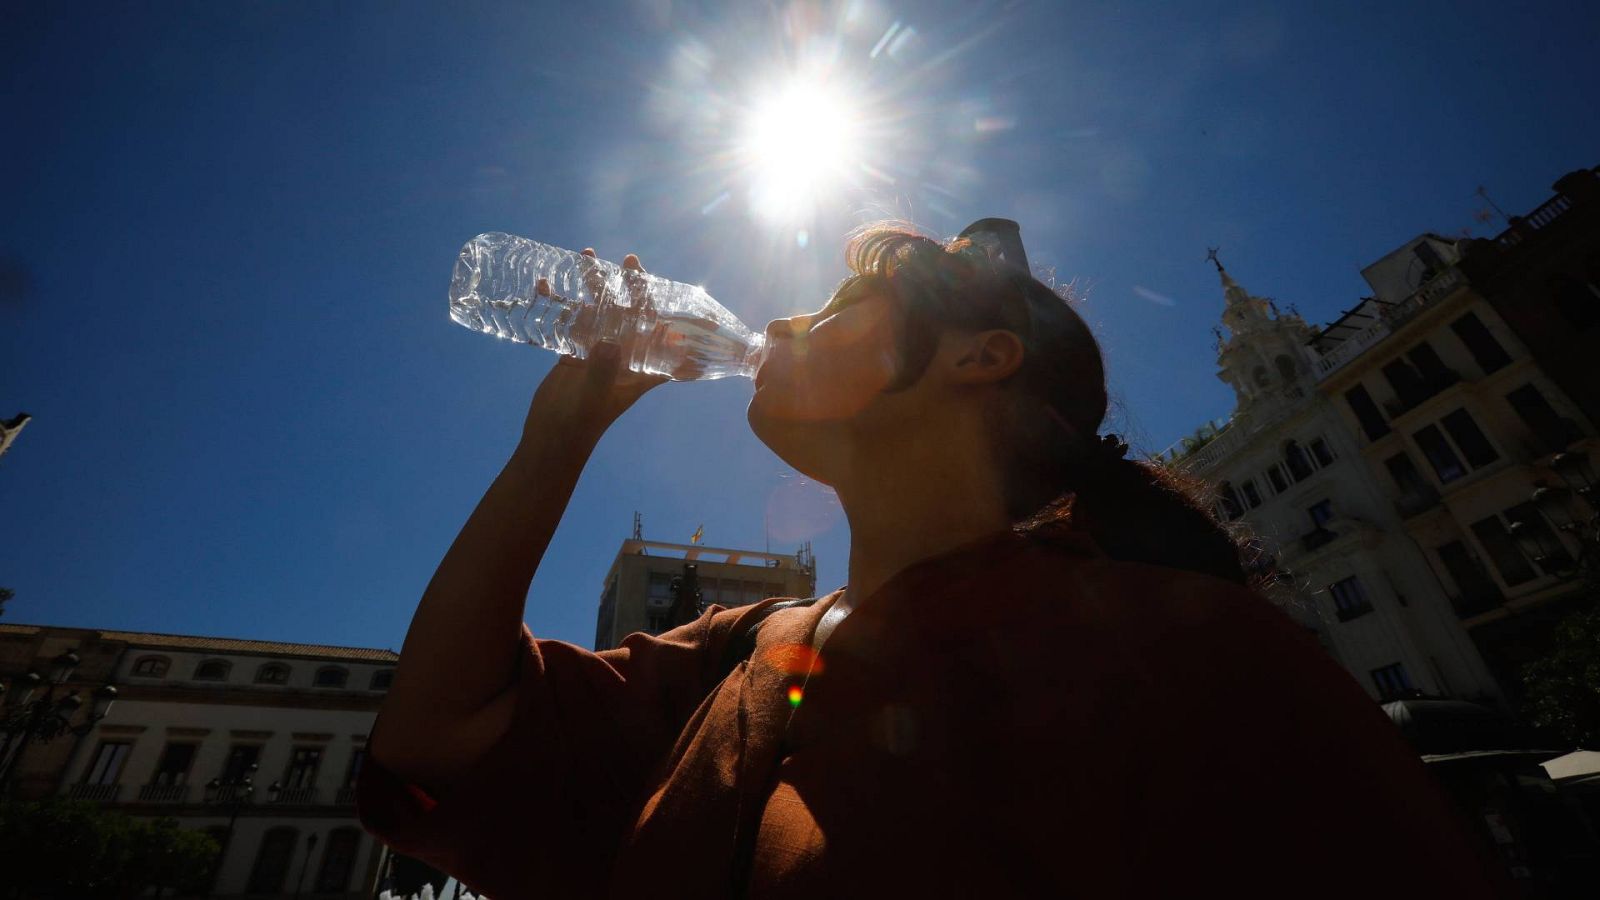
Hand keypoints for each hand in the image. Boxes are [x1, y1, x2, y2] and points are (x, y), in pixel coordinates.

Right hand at [521, 250, 668, 441]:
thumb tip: (609, 342)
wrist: (548, 440)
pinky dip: (560, 303)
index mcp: (639, 370)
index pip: (666, 340)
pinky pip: (570, 322)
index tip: (686, 298)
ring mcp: (597, 353)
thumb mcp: (592, 397)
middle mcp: (623, 357)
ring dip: (596, 286)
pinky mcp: (573, 352)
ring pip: (601, 312)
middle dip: (633, 287)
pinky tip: (544, 285)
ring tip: (586, 256)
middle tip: (630, 259)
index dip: (679, 320)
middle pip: (634, 315)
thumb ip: (601, 370)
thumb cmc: (578, 425)